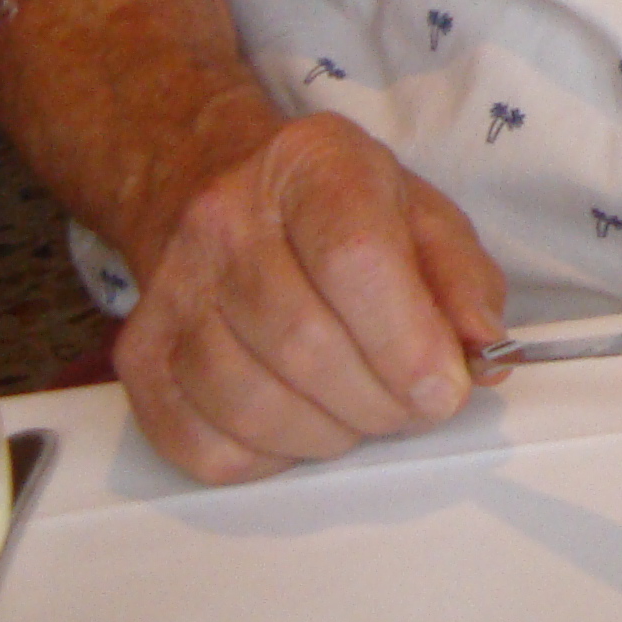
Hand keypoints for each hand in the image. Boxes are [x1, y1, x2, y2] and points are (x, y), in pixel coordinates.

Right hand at [111, 109, 505, 484]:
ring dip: (330, 434)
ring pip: (253, 404)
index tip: (446, 389)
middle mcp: (226, 220)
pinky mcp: (139, 356)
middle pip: (304, 343)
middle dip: (380, 401)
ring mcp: (170, 290)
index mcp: (313, 164)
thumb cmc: (333, 207)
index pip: (355, 261)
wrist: (210, 183)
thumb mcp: (418, 211)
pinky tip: (302, 423)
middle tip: (416, 408)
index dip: (407, 342)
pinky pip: (203, 445)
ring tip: (363, 411)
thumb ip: (462, 279)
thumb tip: (482, 352)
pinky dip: (269, 457)